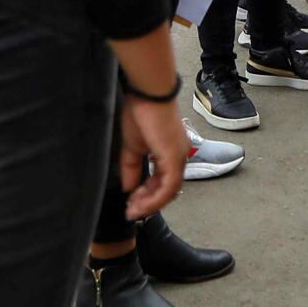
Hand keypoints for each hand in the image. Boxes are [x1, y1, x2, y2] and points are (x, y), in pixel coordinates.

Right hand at [118, 95, 188, 220]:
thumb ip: (132, 168)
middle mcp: (179, 157)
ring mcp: (179, 158)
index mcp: (170, 153)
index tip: (130, 203)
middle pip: (167, 190)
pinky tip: (139, 202)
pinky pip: (168, 186)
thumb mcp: (132, 146)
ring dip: (150, 204)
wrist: (148, 94)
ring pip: (169, 191)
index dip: (146, 195)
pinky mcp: (175, 158)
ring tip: (133, 210)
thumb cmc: (141, 113)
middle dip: (147, 203)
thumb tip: (128, 188)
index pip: (162, 181)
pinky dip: (154, 198)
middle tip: (130, 211)